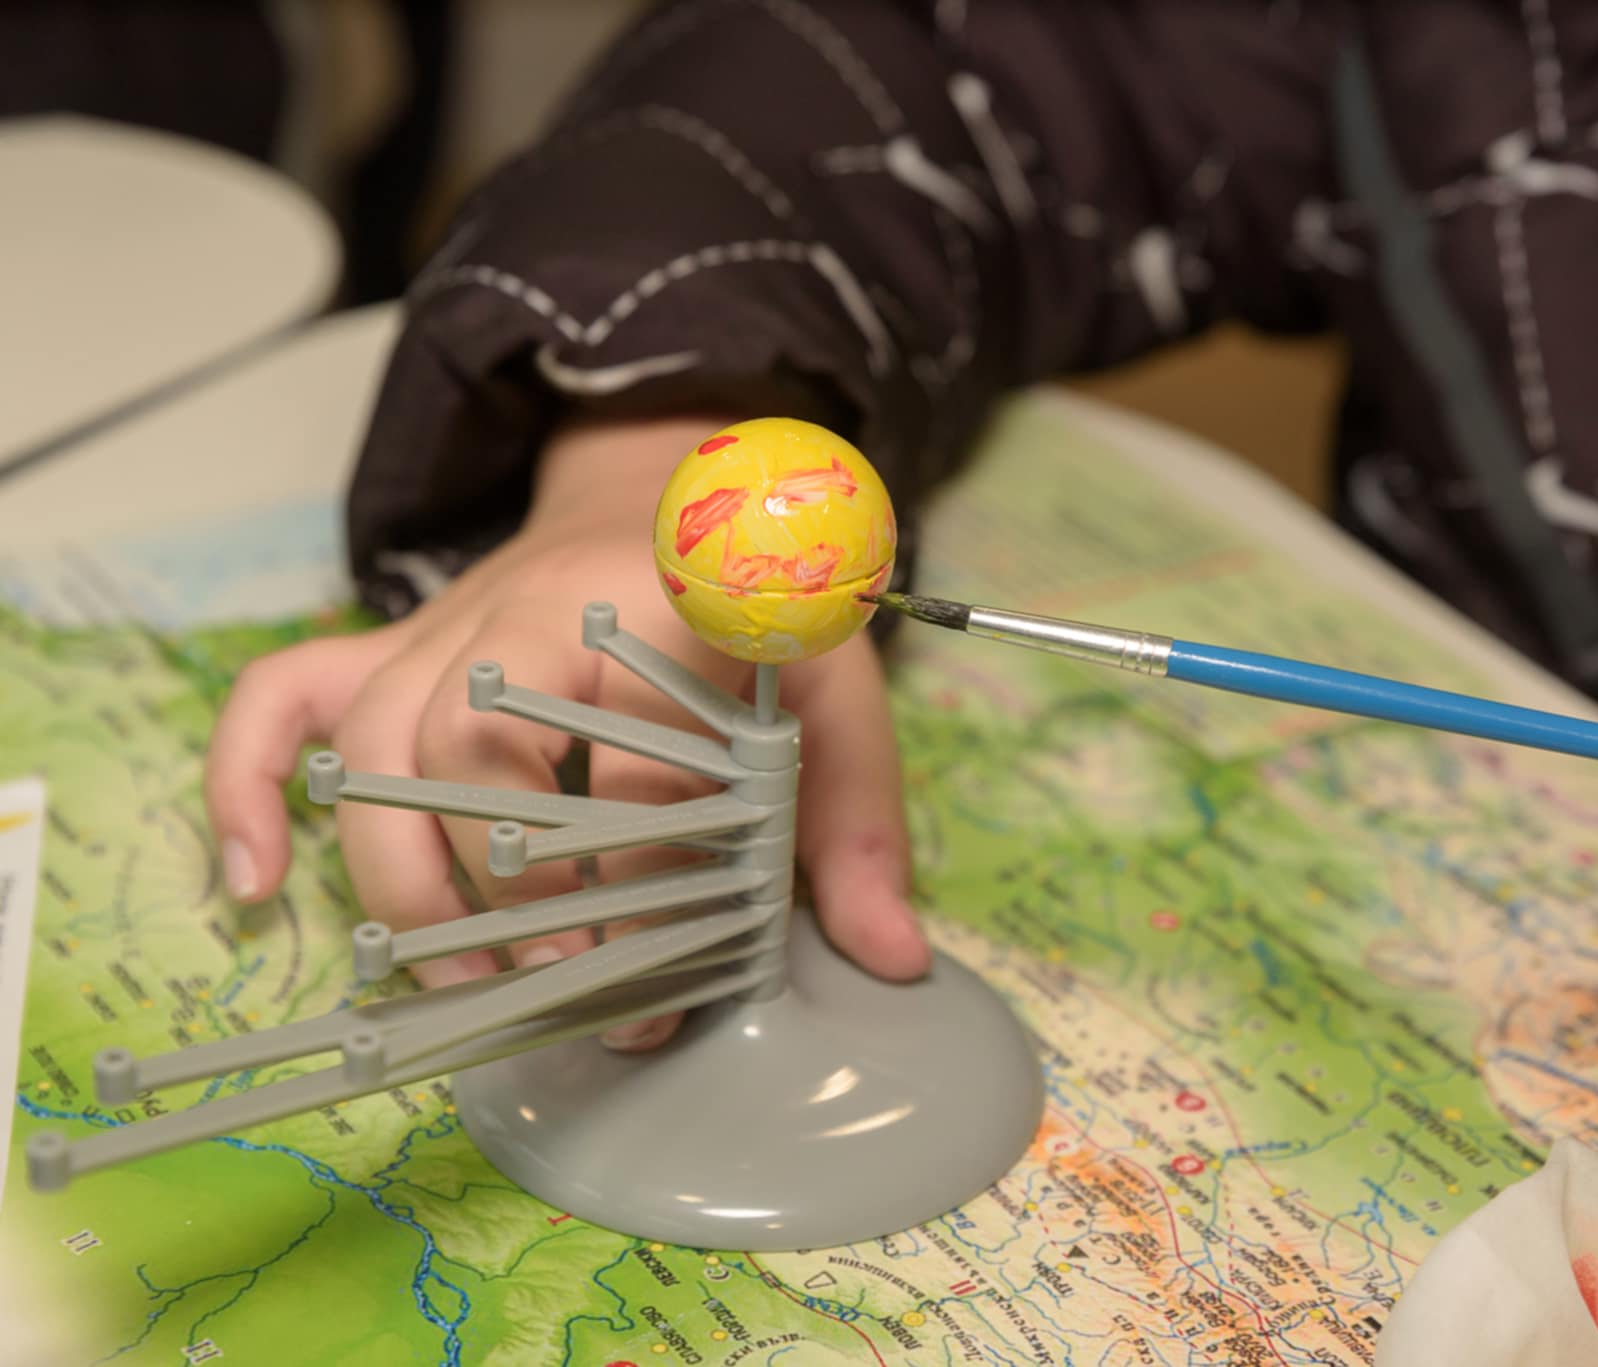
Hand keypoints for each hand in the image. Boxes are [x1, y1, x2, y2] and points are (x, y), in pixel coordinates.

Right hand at [203, 415, 928, 1049]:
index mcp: (661, 607)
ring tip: (461, 982)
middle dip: (506, 887)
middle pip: (470, 740)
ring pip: (372, 741)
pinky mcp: (384, 648)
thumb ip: (859, 819)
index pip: (637, 749)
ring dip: (400, 875)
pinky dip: (244, 785)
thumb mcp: (833, 690)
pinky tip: (256, 884)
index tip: (671, 966)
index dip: (647, 870)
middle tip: (564, 985)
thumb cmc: (747, 610)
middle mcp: (531, 608)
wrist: (663, 495)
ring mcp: (442, 628)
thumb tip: (893, 957)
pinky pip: (277, 698)